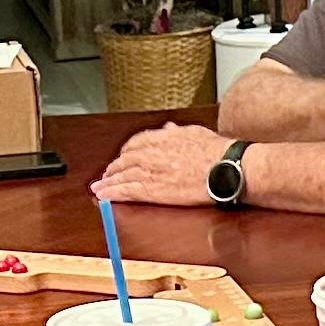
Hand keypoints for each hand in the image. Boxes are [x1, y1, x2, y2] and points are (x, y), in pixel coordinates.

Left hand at [92, 123, 232, 207]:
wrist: (226, 168)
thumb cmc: (218, 152)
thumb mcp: (196, 133)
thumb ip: (178, 132)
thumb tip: (168, 128)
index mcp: (163, 137)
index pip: (136, 143)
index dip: (126, 152)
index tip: (122, 157)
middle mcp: (152, 152)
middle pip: (125, 160)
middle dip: (113, 168)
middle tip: (107, 175)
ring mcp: (151, 171)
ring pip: (122, 176)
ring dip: (108, 182)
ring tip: (98, 188)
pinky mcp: (152, 190)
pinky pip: (126, 191)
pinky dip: (112, 193)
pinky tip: (103, 196)